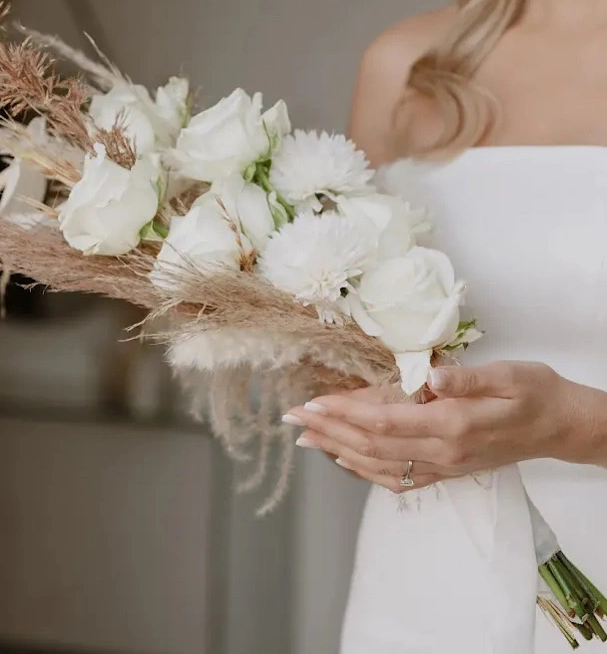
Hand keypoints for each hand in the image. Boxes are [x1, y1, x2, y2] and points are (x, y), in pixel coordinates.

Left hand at [284, 361, 605, 493]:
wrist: (559, 426)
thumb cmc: (533, 391)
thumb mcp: (507, 373)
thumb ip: (466, 377)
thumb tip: (430, 374)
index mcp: (453, 423)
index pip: (383, 420)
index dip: (344, 411)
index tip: (312, 402)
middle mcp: (442, 451)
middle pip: (371, 444)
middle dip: (327, 429)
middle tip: (291, 418)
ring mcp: (443, 466)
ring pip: (378, 463)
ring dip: (337, 449)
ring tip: (304, 437)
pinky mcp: (445, 471)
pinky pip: (397, 477)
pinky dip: (364, 470)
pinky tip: (343, 458)